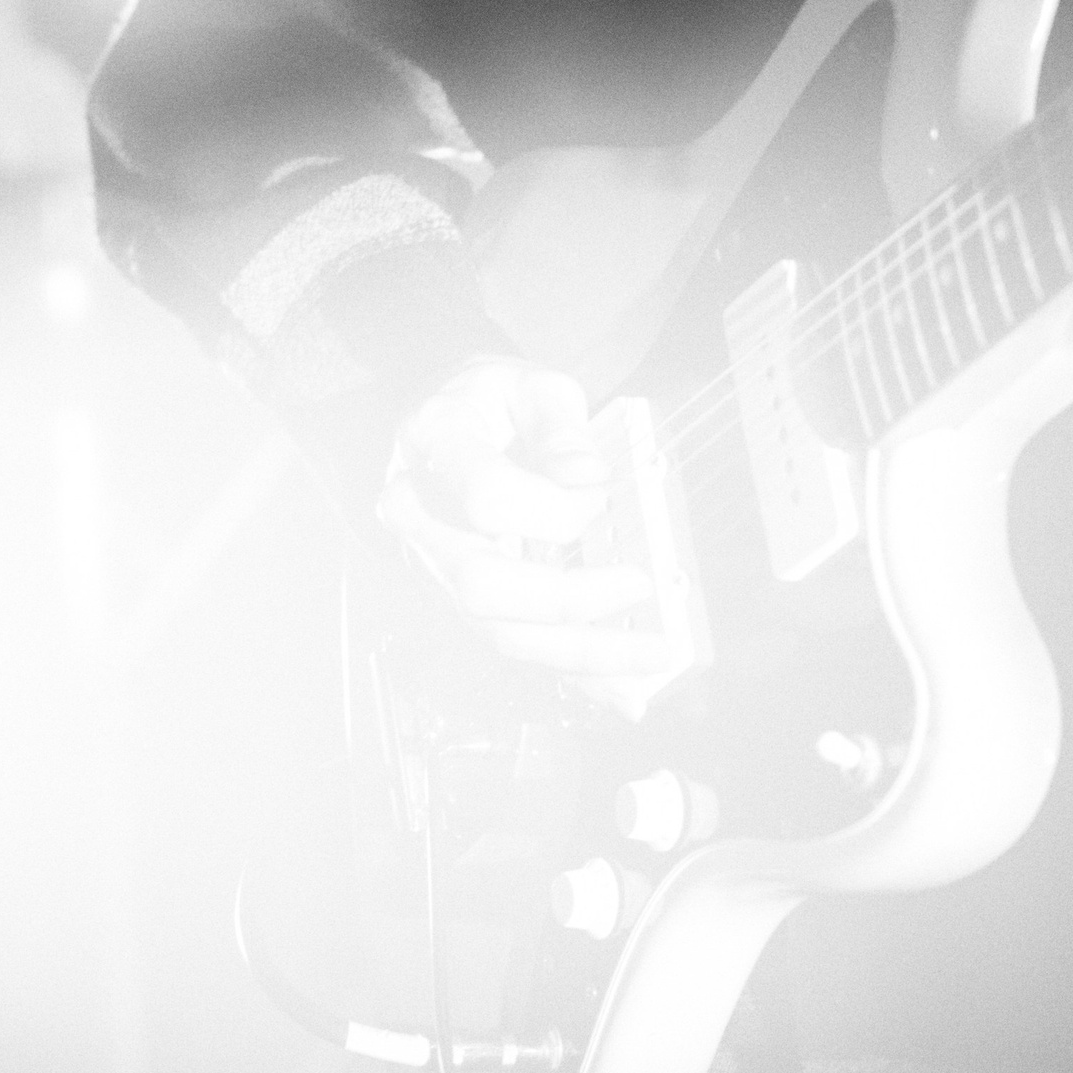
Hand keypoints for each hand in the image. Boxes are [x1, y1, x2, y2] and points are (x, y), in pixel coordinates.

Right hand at [378, 356, 663, 679]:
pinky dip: (574, 671)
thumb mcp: (530, 381)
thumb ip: (560, 426)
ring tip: (651, 655)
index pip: (486, 498)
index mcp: (436, 443)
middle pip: (482, 584)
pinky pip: (516, 642)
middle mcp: (421, 513)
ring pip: (498, 630)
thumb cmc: (491, 397)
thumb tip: (588, 481)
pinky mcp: (464, 596)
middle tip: (637, 585)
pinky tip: (625, 690)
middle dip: (568, 599)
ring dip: (581, 652)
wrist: (451, 414)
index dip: (552, 507)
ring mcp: (436, 563)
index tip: (598, 493)